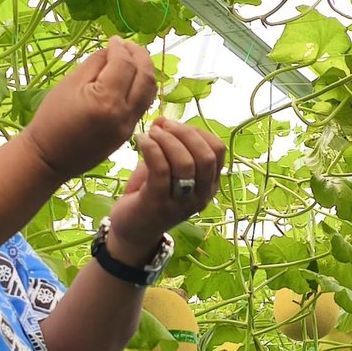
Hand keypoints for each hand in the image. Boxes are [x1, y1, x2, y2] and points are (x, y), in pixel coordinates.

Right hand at [23, 37, 156, 181]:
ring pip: (149, 91)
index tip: (113, 39)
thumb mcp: (70, 84)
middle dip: (140, 55)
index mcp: (107, 101)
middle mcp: (124, 114)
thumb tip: (112, 50)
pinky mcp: (128, 133)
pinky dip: (142, 86)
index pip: (124, 64)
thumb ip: (95, 64)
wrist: (49, 157)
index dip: (120, 48)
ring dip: (145, 70)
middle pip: (146, 77)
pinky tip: (130, 78)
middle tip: (128, 45)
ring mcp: (129, 126)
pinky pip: (143, 104)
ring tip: (132, 58)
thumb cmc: (52, 119)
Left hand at [104, 117, 226, 260]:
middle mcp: (201, 195)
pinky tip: (141, 141)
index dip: (197, 132)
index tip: (175, 126)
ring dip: (167, 141)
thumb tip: (163, 120)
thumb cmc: (152, 195)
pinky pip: (161, 170)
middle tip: (162, 127)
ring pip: (185, 163)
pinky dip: (151, 149)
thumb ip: (170, 145)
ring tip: (149, 134)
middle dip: (184, 134)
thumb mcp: (166, 167)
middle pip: (206, 157)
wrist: (132, 230)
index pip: (218, 150)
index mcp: (209, 184)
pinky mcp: (158, 204)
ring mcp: (181, 203)